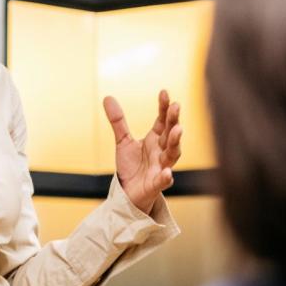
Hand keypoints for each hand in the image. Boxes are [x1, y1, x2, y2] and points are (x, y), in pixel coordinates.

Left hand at [104, 90, 181, 214]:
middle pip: (171, 134)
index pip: (162, 120)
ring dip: (176, 142)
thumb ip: (118, 121)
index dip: (164, 107)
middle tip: (176, 107)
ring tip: (178, 130)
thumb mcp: (123, 141)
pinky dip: (166, 177)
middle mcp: (162, 151)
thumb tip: (107, 97)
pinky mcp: (157, 184)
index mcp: (156, 139)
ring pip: (172, 154)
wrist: (129, 192)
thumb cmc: (131, 166)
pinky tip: (167, 172)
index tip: (164, 92)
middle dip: (174, 120)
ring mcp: (161, 167)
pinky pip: (164, 180)